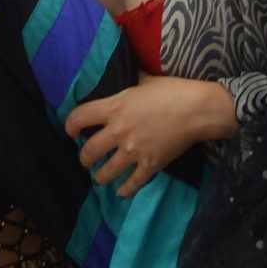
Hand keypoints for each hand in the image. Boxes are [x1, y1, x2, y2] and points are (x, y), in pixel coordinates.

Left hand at [67, 75, 234, 195]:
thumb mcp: (145, 81)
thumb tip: (127, 75)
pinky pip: (132, 183)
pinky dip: (125, 190)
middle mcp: (119, 131)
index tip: (70, 131)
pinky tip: (120, 192)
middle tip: (85, 159)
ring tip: (99, 177)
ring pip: (106, 171)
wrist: (197, 109)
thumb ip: (131, 84)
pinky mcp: (150, 165)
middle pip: (89, 150)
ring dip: (99, 176)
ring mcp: (133, 151)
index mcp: (115, 107)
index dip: (69, 125)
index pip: (79, 118)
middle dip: (84, 158)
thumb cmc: (172, 90)